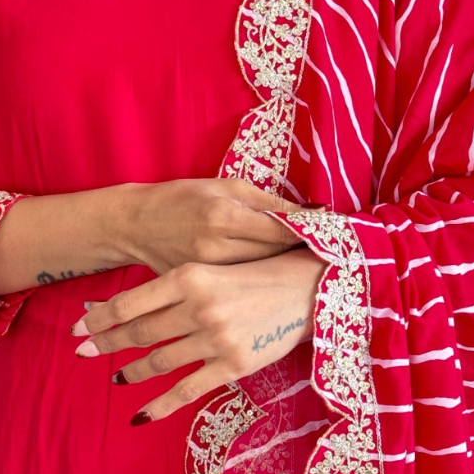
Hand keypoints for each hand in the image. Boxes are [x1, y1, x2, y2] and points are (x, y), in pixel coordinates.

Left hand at [69, 248, 328, 423]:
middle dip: (106, 343)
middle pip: (139, 332)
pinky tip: (140, 414)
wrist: (307, 288)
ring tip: (116, 376)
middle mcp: (199, 307)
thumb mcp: (211, 267)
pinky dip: (160, 405)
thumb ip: (173, 286)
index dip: (100, 317)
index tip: (79, 326)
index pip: (131, 302)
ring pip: (160, 361)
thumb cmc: (255, 273)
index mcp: (190, 276)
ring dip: (132, 371)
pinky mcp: (233, 365)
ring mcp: (216, 338)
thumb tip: (125, 304)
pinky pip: (188, 390)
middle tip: (83, 352)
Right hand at [115, 178, 324, 273]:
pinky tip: (280, 277)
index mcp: (223, 216)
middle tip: (333, 250)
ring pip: (263, 274)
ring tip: (311, 264)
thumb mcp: (223, 186)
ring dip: (288, 269)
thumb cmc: (182, 198)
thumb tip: (311, 212)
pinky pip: (244, 285)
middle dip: (304, 252)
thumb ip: (266, 200)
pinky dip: (264, 280)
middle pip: (276, 255)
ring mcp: (209, 272)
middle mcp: (218, 247)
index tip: (336, 231)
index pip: (281, 229)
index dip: (312, 231)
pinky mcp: (204, 286)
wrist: (136, 225)